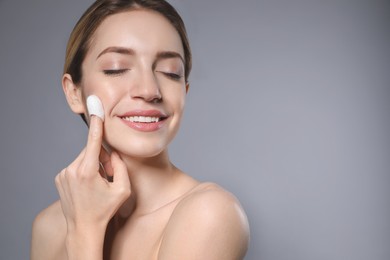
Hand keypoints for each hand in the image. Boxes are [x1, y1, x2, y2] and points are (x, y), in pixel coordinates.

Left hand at [55, 116, 130, 231]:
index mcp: (87, 171)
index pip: (93, 142)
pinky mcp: (59, 178)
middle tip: (108, 175)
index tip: (95, 108)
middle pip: (91, 151)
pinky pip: (76, 166)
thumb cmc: (105, 209)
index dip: (96, 124)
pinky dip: (84, 170)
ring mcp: (63, 174)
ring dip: (93, 165)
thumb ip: (121, 166)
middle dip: (102, 158)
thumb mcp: (123, 189)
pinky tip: (88, 186)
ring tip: (97, 184)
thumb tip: (114, 152)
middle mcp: (72, 170)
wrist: (83, 227)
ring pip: (83, 158)